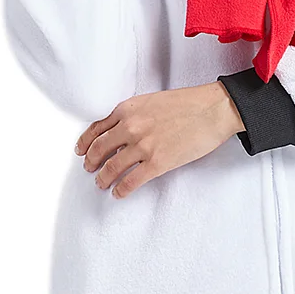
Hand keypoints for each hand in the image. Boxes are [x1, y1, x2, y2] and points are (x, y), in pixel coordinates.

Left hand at [75, 83, 245, 196]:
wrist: (213, 109)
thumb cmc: (189, 103)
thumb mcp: (152, 101)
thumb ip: (134, 114)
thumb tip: (122, 132)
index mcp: (128, 109)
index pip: (97, 128)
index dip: (85, 142)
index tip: (81, 150)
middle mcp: (131, 126)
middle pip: (99, 149)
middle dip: (91, 161)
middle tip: (89, 168)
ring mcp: (143, 146)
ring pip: (112, 167)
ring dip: (103, 178)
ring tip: (101, 184)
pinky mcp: (157, 163)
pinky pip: (131, 181)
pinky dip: (121, 190)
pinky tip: (119, 193)